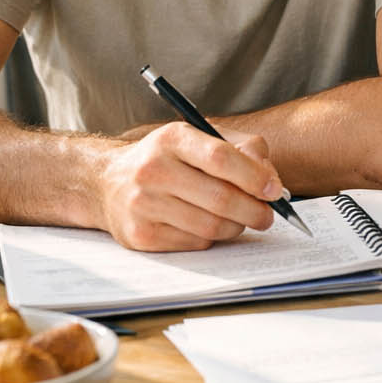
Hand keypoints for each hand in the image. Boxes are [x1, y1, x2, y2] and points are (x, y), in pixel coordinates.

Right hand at [96, 122, 283, 250]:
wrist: (107, 183)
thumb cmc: (167, 159)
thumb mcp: (200, 138)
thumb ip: (242, 150)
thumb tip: (271, 181)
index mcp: (172, 138)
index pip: (220, 158)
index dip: (254, 177)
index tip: (274, 190)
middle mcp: (153, 170)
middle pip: (220, 198)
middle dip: (254, 210)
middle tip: (268, 215)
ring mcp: (143, 205)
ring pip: (211, 226)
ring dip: (236, 226)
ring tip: (242, 220)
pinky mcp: (140, 235)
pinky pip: (195, 243)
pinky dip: (212, 238)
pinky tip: (210, 225)